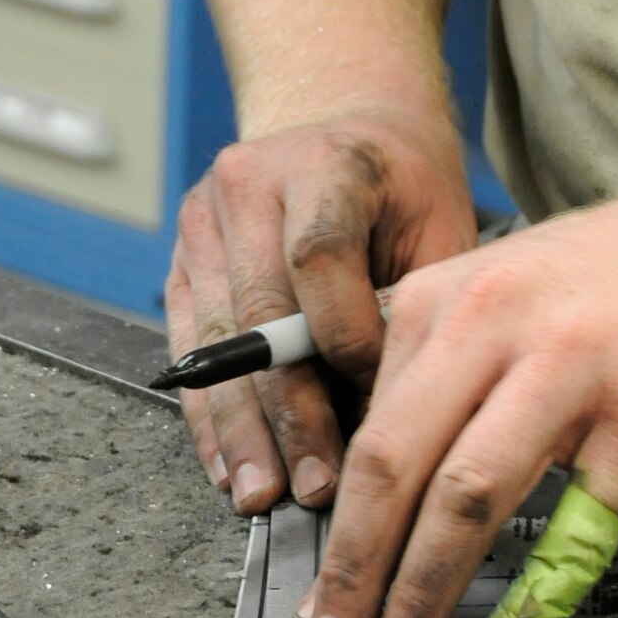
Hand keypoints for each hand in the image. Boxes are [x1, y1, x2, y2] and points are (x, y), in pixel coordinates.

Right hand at [164, 109, 477, 513]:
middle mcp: (250, 183)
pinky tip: (229, 462)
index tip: (381, 402)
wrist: (344, 124)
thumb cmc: (403, 185)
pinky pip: (191, 345)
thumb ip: (413, 308)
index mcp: (324, 162)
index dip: (347, 339)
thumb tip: (387, 419)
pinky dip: (210, 411)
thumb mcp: (436, 224)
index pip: (320, 258)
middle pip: (259, 312)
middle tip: (315, 486)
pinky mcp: (181, 254)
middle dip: (289, 411)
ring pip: (217, 340)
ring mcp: (205, 218)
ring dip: (241, 427)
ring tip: (264, 494)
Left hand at [298, 174, 617, 617]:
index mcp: (454, 292)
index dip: (334, 514)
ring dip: (421, 593)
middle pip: (396, 461)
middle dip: (355, 566)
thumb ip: (448, 355)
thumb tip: (383, 465)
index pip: (365, 419)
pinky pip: (573, 533)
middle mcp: (501, 321)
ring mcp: (574, 369)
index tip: (320, 577)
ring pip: (468, 497)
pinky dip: (529, 607)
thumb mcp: (516, 279)